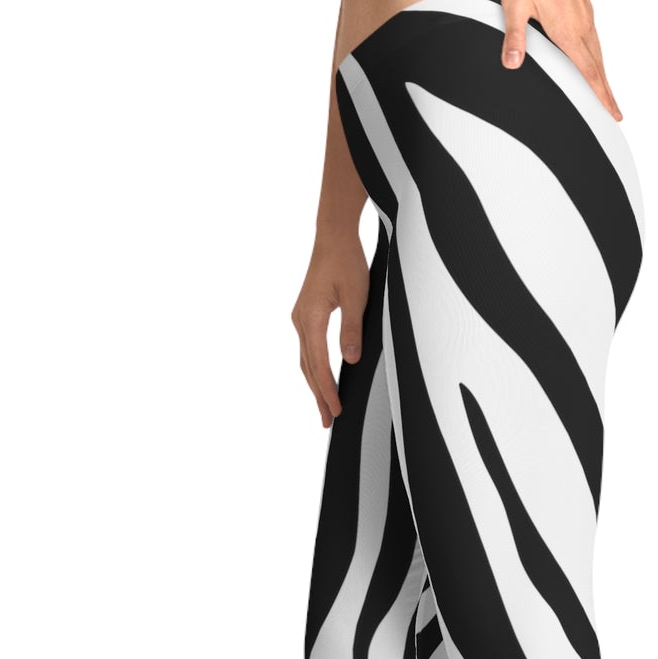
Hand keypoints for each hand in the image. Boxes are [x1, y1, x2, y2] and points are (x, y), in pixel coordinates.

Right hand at [291, 230, 368, 427]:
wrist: (333, 237)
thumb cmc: (346, 262)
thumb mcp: (357, 297)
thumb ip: (353, 330)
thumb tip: (350, 359)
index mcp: (311, 318)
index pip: (319, 364)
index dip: (327, 390)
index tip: (335, 410)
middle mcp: (300, 320)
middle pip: (308, 367)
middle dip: (318, 396)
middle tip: (327, 421)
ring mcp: (301, 317)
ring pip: (306, 360)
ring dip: (314, 384)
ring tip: (324, 406)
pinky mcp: (305, 314)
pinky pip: (308, 348)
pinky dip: (313, 368)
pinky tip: (320, 377)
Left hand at [500, 0, 621, 120]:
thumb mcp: (514, 4)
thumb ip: (513, 37)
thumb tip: (511, 65)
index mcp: (567, 33)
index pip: (589, 73)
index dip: (601, 96)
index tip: (614, 114)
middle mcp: (581, 27)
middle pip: (597, 67)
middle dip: (606, 91)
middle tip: (614, 112)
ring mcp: (584, 15)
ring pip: (597, 52)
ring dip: (601, 74)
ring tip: (604, 91)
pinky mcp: (582, 5)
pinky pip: (592, 38)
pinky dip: (595, 56)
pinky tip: (590, 58)